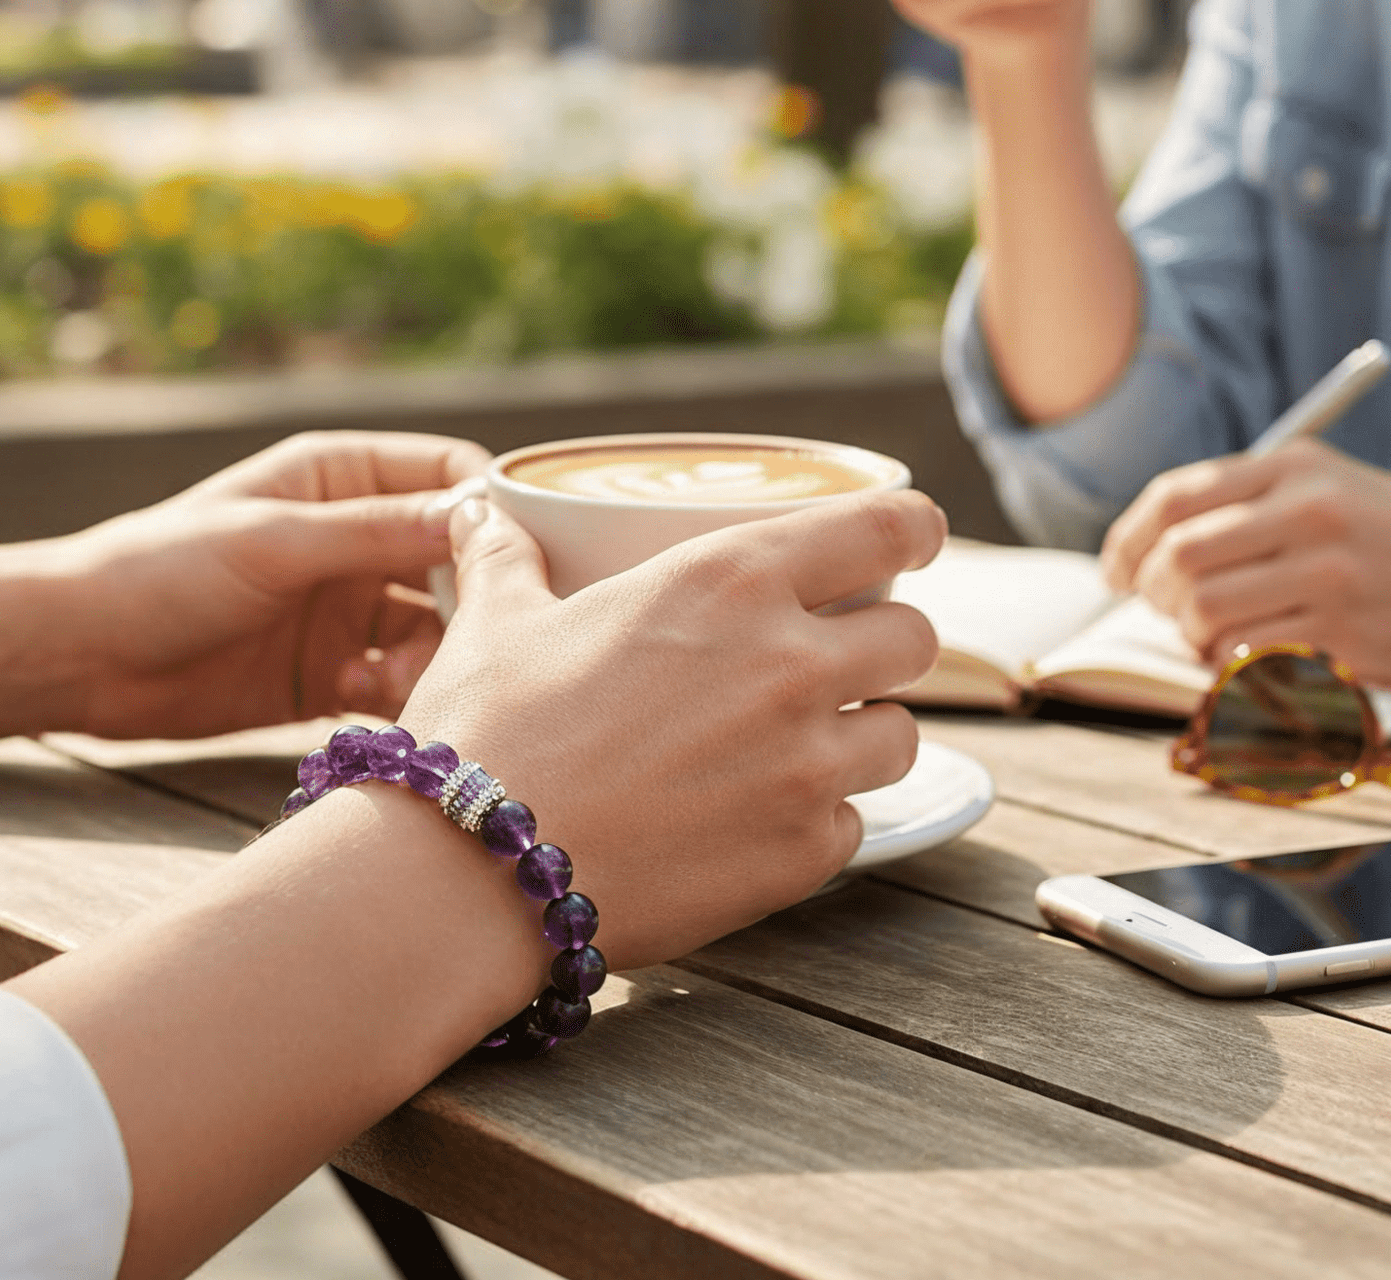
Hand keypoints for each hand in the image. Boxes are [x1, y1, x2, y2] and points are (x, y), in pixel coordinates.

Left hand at [51, 430, 488, 738]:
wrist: (76, 656)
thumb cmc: (160, 570)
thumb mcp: (273, 543)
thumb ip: (373, 533)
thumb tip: (477, 516)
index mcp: (341, 476)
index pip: (448, 476)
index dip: (492, 510)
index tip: (523, 555)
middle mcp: (354, 538)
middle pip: (453, 559)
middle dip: (473, 596)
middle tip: (488, 637)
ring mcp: (344, 608)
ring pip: (432, 629)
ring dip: (438, 656)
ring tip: (418, 683)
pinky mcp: (328, 675)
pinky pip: (395, 683)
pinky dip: (400, 696)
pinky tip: (373, 707)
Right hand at [398, 488, 944, 969]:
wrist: (474, 874)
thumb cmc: (486, 731)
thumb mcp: (498, 620)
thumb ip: (511, 559)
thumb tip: (484, 516)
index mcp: (730, 578)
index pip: (888, 528)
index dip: (911, 530)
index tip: (909, 540)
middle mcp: (790, 663)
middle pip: (915, 636)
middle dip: (886, 641)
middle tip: (837, 656)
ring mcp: (806, 765)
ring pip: (902, 736)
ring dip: (864, 733)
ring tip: (799, 744)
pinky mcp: (802, 856)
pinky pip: (853, 824)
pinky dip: (818, 819)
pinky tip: (755, 817)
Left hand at [1101, 439, 1390, 687]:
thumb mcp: (1328, 485)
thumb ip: (1244, 502)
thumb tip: (1149, 549)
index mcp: (1294, 466)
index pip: (1174, 498)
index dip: (1126, 540)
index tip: (1114, 572)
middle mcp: (1308, 513)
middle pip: (1177, 557)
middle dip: (1151, 593)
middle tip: (1161, 610)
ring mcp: (1330, 576)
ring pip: (1204, 612)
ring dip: (1189, 634)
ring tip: (1208, 636)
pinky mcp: (1349, 634)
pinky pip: (1248, 657)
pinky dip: (1231, 665)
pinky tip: (1251, 657)